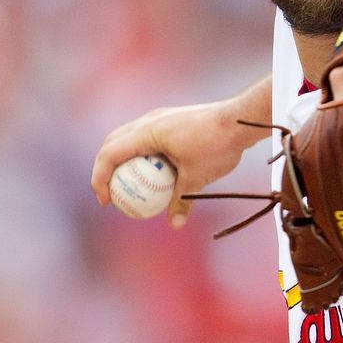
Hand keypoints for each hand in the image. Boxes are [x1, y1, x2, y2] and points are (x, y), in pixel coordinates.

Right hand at [91, 100, 266, 227]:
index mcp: (147, 132)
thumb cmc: (218, 145)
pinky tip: (155, 172)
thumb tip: (175, 224)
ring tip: (128, 184)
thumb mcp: (198, 177)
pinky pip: (147, 137)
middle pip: (113, 143)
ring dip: (123, 159)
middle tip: (110, 193)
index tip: (106, 202)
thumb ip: (182, 200)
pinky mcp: (172, 119)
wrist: (242, 119)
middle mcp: (149, 120)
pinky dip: (142, 154)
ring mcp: (161, 117)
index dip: (100, 179)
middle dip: (105, 168)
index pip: (109, 154)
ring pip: (129, 138)